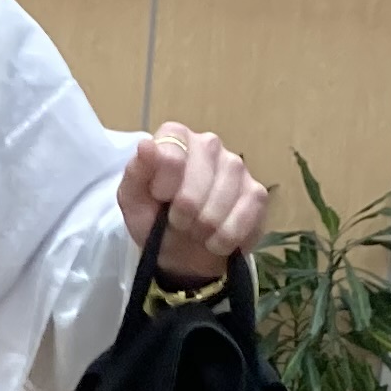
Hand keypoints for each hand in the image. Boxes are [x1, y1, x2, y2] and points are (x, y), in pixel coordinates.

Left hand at [117, 125, 265, 277]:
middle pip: (199, 180)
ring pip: (222, 199)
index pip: (172, 154)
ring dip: (204, 227)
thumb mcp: (133, 200)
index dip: (164, 185)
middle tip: (178, 222)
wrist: (180, 253)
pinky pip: (245, 215)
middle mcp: (210, 144)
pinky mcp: (256, 192)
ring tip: (196, 231)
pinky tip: (216, 240)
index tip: (160, 199)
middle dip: (184, 212)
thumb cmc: (153, 220)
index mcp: (176, 137)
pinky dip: (226, 237)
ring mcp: (236, 166)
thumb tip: (146, 145)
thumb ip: (136, 172)